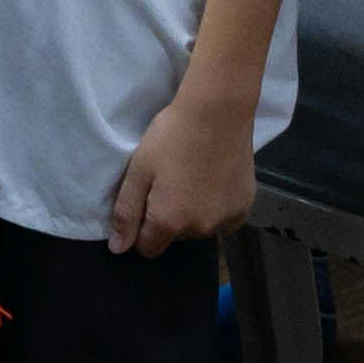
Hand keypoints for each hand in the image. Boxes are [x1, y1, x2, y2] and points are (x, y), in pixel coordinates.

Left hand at [109, 88, 262, 252]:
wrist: (217, 112)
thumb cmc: (171, 137)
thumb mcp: (138, 171)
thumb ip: (127, 213)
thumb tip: (119, 250)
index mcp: (170, 222)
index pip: (148, 248)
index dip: (141, 228)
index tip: (145, 200)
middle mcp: (200, 229)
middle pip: (175, 237)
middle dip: (168, 218)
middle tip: (169, 181)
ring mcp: (226, 219)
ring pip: (200, 228)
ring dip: (193, 213)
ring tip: (192, 178)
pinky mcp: (245, 206)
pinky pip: (223, 219)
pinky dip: (216, 207)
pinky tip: (213, 182)